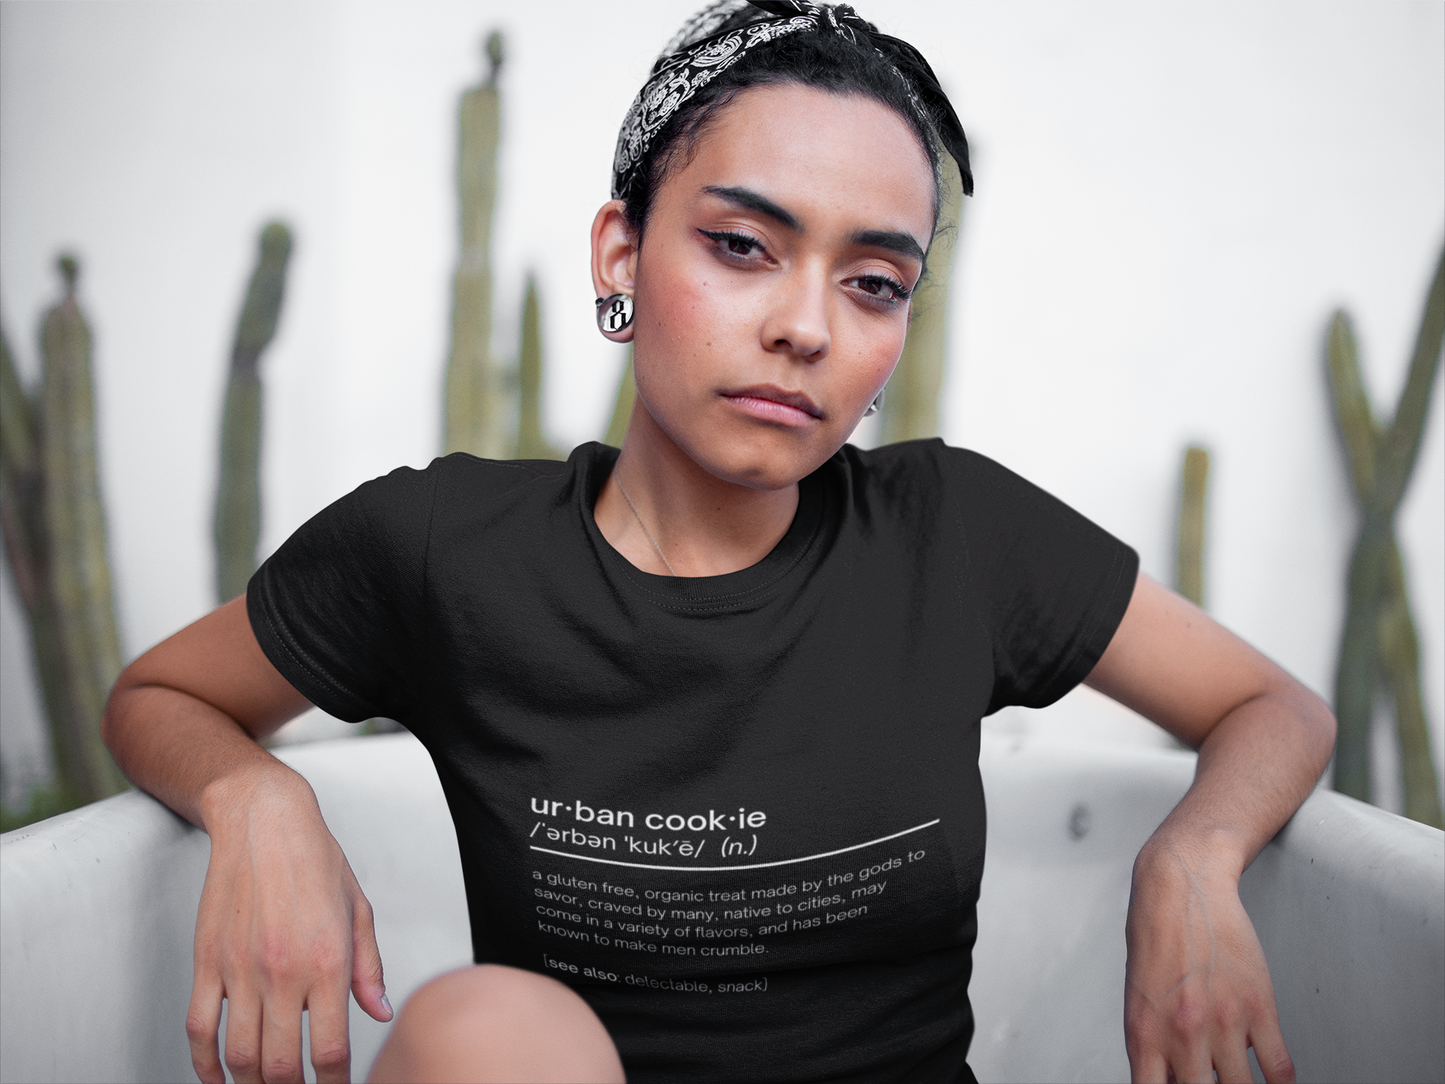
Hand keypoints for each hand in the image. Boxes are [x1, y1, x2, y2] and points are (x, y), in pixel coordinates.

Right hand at [186, 767, 392, 1083]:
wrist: (264, 821)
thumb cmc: (316, 860)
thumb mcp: (358, 910)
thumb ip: (368, 967)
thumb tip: (378, 1012)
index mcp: (327, 961)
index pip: (331, 1049)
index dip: (334, 1083)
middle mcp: (283, 971)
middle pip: (280, 1065)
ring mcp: (239, 969)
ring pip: (238, 1056)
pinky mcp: (207, 961)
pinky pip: (199, 1028)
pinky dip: (205, 1064)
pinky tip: (219, 1076)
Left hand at [1123, 836, 1293, 1083]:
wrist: (1180, 884)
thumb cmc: (1154, 935)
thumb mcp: (1138, 995)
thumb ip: (1153, 1043)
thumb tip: (1167, 1079)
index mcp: (1144, 1033)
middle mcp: (1183, 1033)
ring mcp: (1223, 1021)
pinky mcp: (1258, 1007)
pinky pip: (1278, 1067)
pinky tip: (1274, 1083)